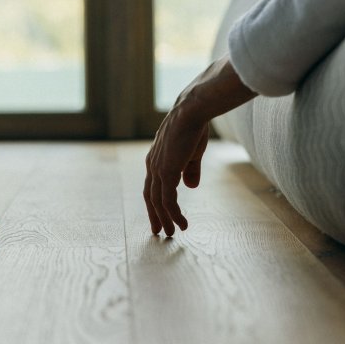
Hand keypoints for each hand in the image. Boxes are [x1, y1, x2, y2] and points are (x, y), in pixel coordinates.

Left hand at [144, 56, 255, 235]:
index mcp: (156, 159)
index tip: (160, 215)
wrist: (192, 112)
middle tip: (159, 231)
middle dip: (155, 215)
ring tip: (172, 233)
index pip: (152, 185)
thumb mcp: (192, 152)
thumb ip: (189, 170)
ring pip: (158, 201)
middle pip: (150, 196)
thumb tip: (190, 187)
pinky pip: (168, 200)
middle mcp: (152, 165)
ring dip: (165, 219)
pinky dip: (174, 214)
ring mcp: (158, 169)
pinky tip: (182, 224)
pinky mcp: (166, 172)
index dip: (155, 202)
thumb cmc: (194, 127)